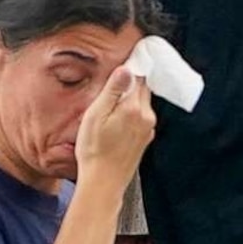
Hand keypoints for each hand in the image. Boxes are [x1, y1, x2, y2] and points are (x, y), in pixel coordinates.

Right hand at [73, 66, 156, 186]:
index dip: (132, 66)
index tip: (126, 60)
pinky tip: (115, 123)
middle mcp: (146, 117)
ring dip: (130, 99)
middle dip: (131, 82)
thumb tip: (126, 69)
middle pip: (143, 88)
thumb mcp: (96, 115)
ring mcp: (148, 129)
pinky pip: (140, 118)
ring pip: (142, 103)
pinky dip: (131, 114)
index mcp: (134, 108)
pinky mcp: (145, 139)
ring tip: (111, 106)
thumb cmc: (95, 152)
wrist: (103, 183)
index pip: (139, 76)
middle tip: (114, 82)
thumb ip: (112, 90)